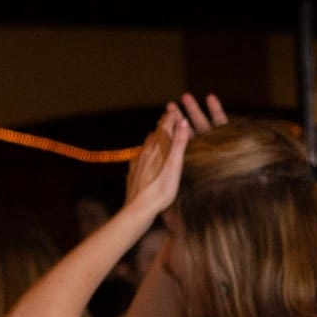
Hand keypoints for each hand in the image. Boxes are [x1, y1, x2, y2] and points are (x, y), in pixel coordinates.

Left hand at [123, 94, 224, 220]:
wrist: (139, 208)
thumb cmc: (160, 190)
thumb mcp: (174, 167)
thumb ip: (178, 144)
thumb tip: (182, 121)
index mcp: (157, 148)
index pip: (164, 126)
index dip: (171, 117)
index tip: (176, 108)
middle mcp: (146, 151)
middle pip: (155, 133)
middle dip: (163, 124)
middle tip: (169, 116)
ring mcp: (138, 161)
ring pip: (147, 143)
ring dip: (155, 136)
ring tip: (160, 134)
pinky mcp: (134, 171)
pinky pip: (140, 156)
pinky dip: (147, 151)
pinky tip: (147, 156)